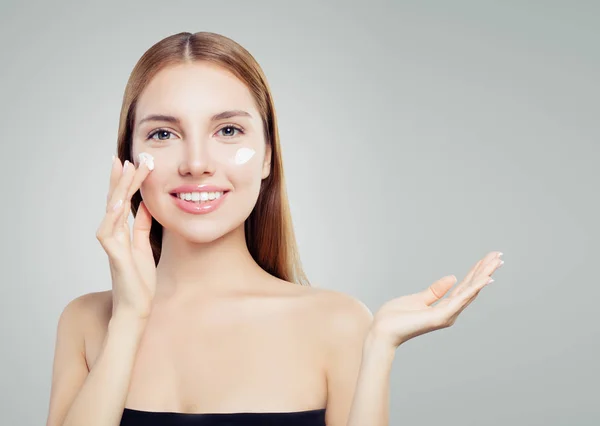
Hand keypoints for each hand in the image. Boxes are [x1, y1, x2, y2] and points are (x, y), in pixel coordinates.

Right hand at [95, 154, 154, 318]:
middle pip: (114, 201)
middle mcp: (113, 235)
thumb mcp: (144, 247)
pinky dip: (113, 216)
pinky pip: (109, 233)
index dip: (125, 183)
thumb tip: (147, 206)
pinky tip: (118, 202)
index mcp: (121, 233)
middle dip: (120, 179)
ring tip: (124, 170)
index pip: (122, 202)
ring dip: (118, 190)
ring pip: (111, 211)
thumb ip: (143, 227)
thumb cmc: (139, 280)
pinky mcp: (115, 257)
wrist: (137, 308)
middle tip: (124, 158)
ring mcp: (112, 245)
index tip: (130, 163)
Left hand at [370, 251, 503, 348]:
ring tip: (496, 262)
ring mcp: (446, 315)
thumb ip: (435, 291)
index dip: (476, 273)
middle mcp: (449, 312)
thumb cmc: (396, 318)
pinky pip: (460, 299)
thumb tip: (453, 278)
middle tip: (499, 255)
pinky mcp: (440, 316)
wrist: (382, 331)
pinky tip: (484, 279)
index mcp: (444, 307)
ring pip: (470, 291)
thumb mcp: (418, 299)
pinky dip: (473, 289)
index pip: (464, 286)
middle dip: (485, 271)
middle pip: (471, 288)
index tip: (488, 259)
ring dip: (483, 275)